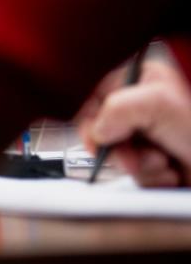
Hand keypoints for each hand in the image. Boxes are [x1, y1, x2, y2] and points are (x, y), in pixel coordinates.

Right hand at [77, 60, 190, 186]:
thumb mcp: (157, 105)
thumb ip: (115, 109)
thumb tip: (96, 130)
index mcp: (139, 83)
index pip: (93, 100)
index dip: (92, 122)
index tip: (100, 140)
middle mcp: (143, 109)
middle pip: (104, 134)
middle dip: (121, 151)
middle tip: (141, 155)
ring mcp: (151, 138)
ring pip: (120, 158)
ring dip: (140, 168)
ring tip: (165, 164)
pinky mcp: (159, 164)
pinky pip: (138, 177)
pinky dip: (153, 181)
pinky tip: (172, 175)